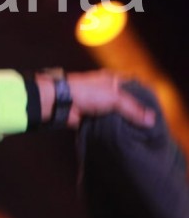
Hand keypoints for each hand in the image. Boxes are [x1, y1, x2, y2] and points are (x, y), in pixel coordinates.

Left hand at [37, 70, 155, 128]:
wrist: (61, 103)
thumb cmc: (86, 92)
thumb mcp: (114, 97)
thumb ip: (133, 108)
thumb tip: (151, 120)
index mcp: (113, 80)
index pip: (135, 87)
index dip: (145, 98)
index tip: (155, 111)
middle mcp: (108, 91)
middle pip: (127, 103)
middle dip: (136, 114)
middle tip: (150, 127)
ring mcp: (100, 104)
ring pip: (118, 115)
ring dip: (125, 123)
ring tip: (140, 135)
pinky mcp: (93, 117)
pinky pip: (108, 124)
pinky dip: (115, 129)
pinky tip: (125, 137)